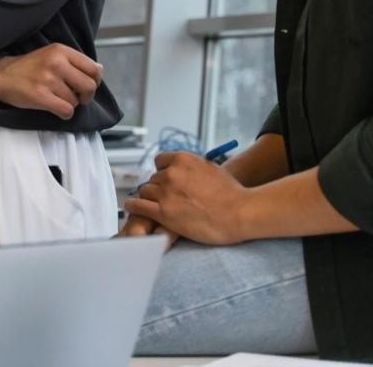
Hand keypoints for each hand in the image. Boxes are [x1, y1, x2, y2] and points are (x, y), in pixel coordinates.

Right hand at [0, 45, 101, 118]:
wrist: (1, 75)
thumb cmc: (30, 67)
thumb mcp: (52, 55)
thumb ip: (75, 61)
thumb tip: (99, 70)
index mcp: (61, 50)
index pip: (94, 69)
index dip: (95, 81)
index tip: (85, 86)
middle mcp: (56, 62)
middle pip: (89, 86)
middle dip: (86, 97)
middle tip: (77, 98)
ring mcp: (48, 79)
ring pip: (75, 101)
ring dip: (69, 104)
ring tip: (56, 99)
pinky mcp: (40, 95)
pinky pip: (66, 111)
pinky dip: (64, 114)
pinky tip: (56, 109)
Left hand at [122, 151, 250, 245]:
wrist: (239, 213)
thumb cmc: (231, 194)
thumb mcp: (211, 168)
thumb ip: (193, 166)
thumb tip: (185, 167)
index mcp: (183, 159)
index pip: (160, 161)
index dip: (162, 172)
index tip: (166, 180)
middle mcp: (171, 173)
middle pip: (153, 178)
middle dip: (159, 188)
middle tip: (168, 199)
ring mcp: (166, 193)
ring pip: (145, 191)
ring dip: (149, 198)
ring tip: (155, 206)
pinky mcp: (163, 212)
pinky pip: (137, 205)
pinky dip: (133, 206)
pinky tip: (133, 207)